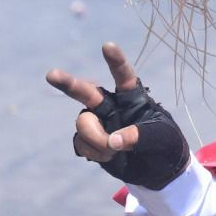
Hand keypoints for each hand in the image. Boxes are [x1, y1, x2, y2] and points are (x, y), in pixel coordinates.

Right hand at [46, 42, 190, 190]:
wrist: (156, 169)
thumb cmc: (164, 144)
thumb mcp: (161, 138)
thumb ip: (140, 136)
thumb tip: (111, 140)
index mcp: (133, 98)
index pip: (124, 77)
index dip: (116, 61)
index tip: (107, 46)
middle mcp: (113, 106)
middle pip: (88, 92)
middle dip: (69, 84)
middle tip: (51, 75)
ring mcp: (99, 122)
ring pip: (83, 122)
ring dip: (95, 138)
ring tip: (112, 150)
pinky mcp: (90, 141)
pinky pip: (81, 142)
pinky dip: (94, 152)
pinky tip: (109, 156)